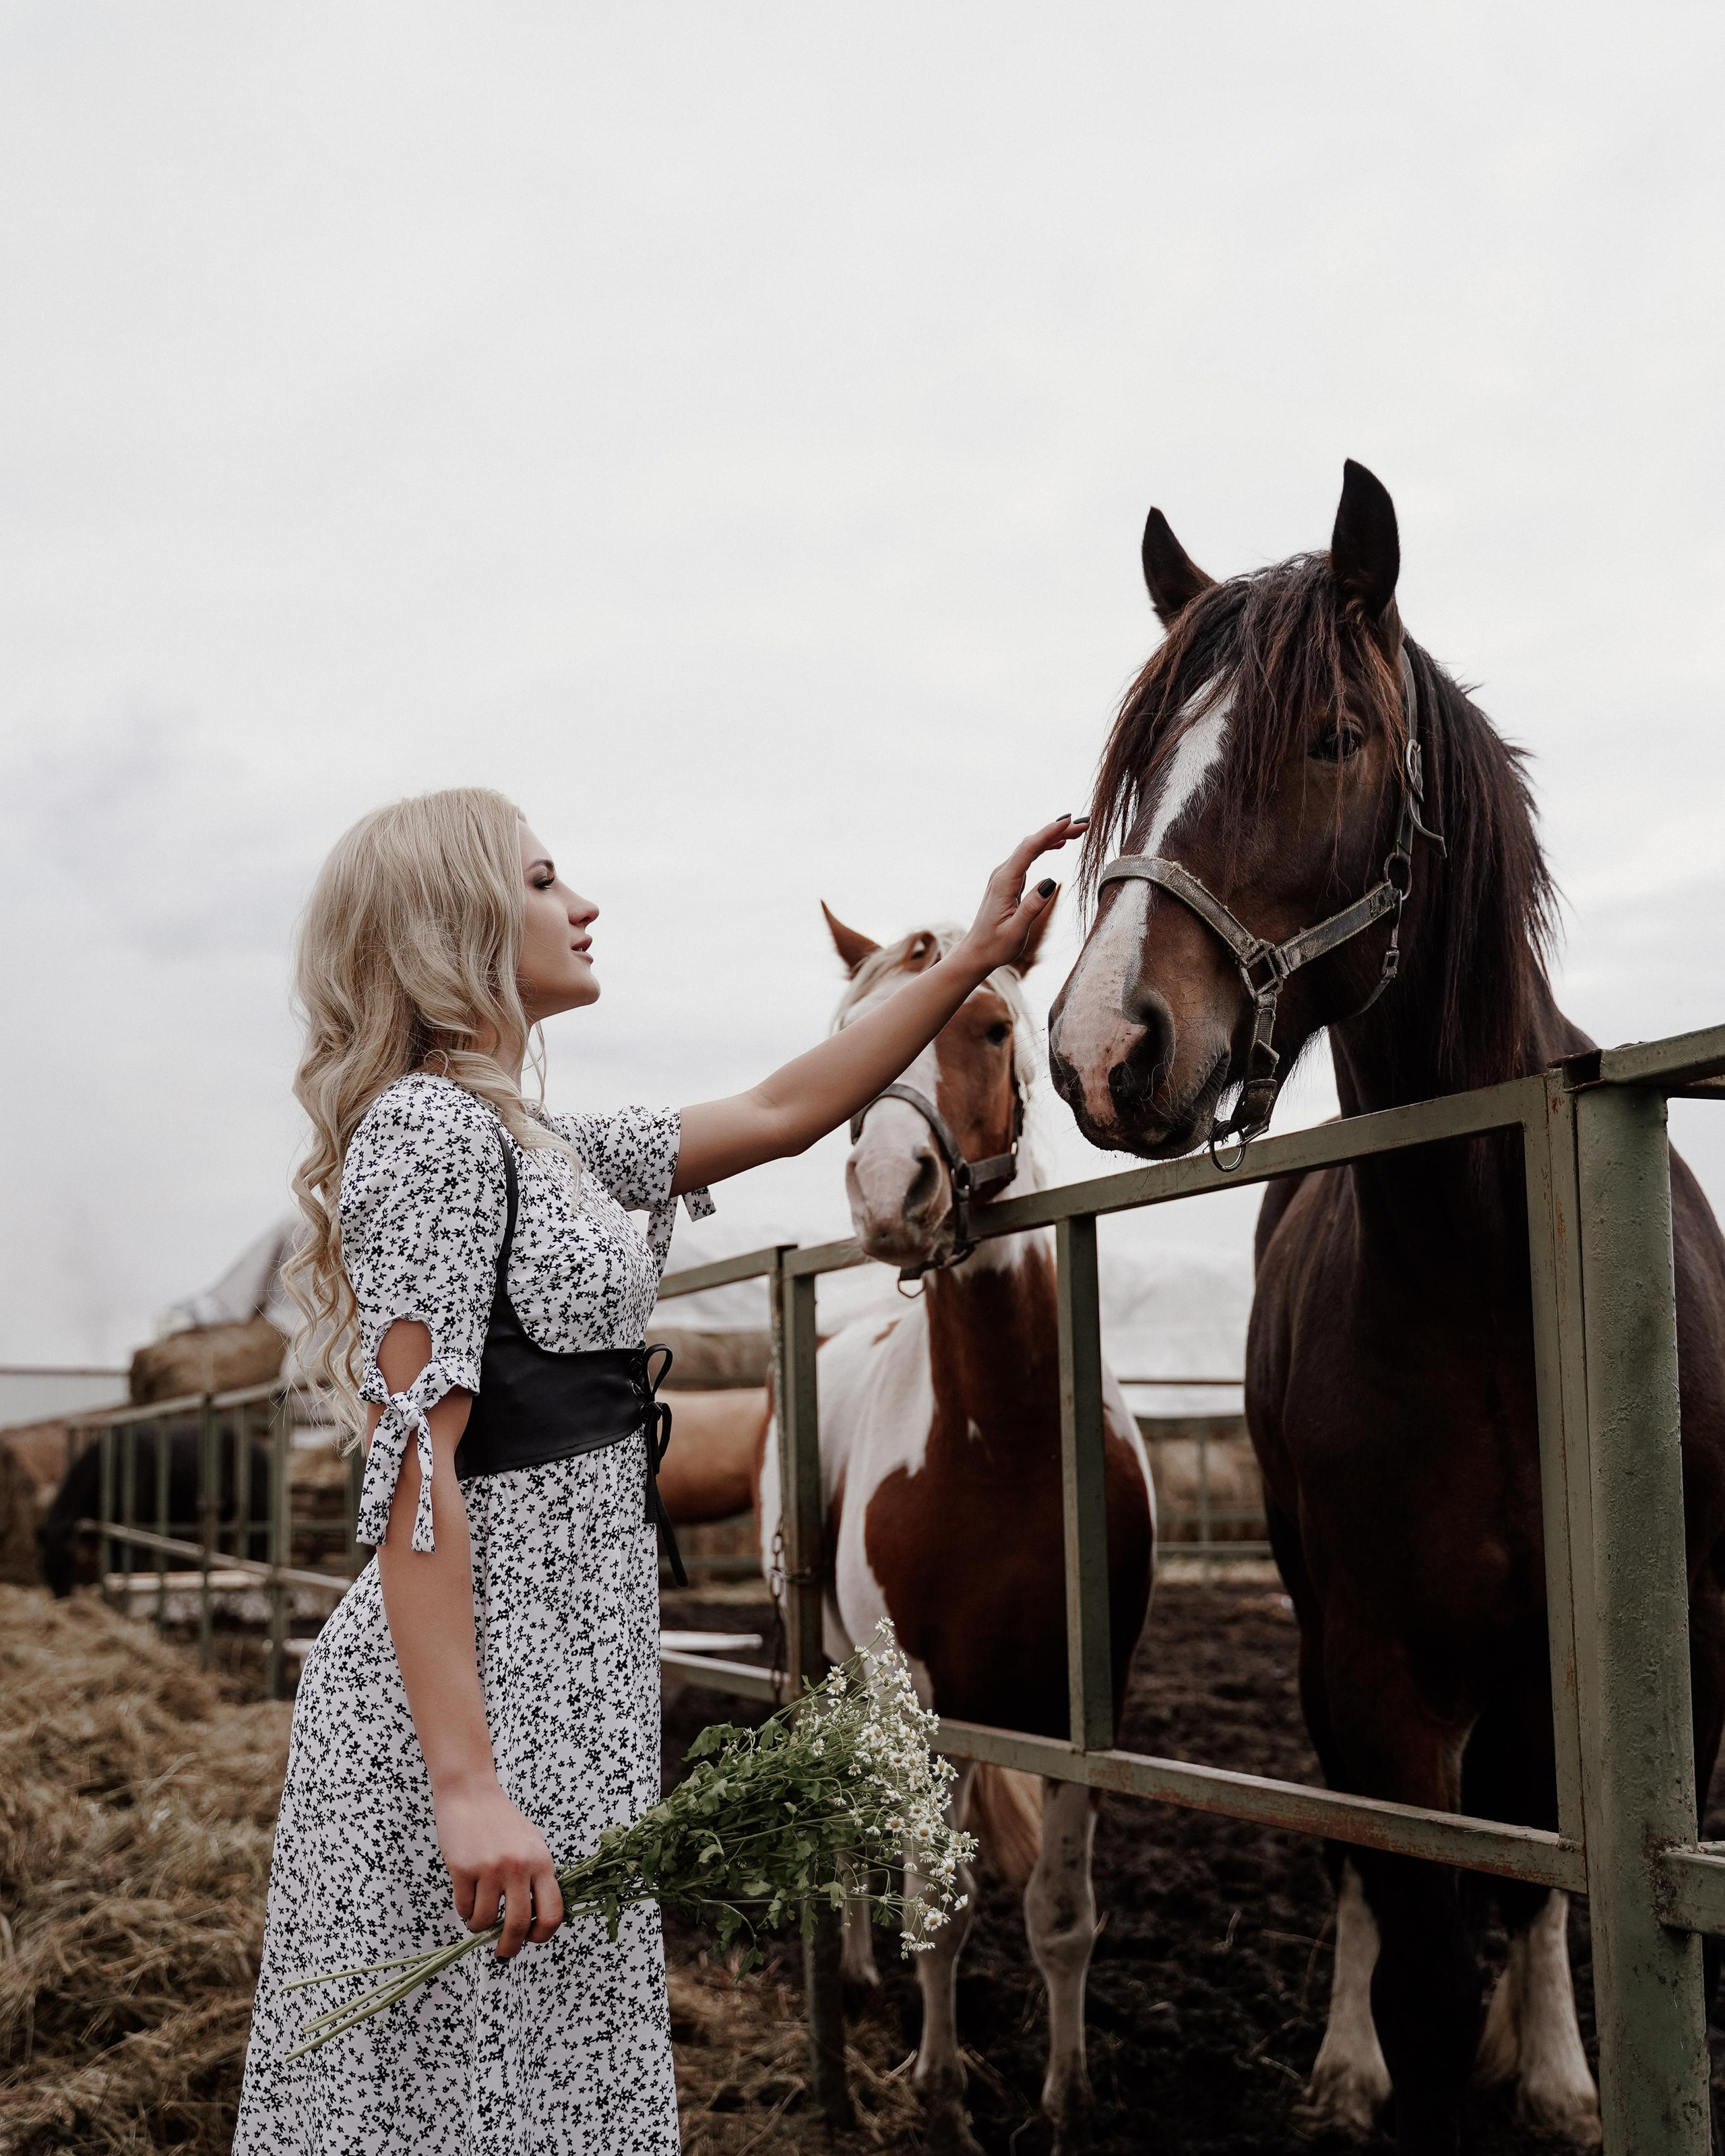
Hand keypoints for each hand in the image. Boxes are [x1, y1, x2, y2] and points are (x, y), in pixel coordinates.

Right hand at [433, 1772, 565, 1956]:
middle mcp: (519, 1867)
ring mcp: (490, 1868)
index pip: (553, 1912)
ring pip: (486, 1920)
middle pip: (518, 1924)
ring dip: (479, 1927)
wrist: (470, 1793)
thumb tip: (535, 1918)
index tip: (532, 1939)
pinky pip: (464, 1907)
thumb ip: (536, 1876)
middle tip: (503, 1953)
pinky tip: (467, 1902)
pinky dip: (465, 1912)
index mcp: (541, 1862)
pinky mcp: (463, 1868)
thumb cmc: (501, 1819)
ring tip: (477, 1919)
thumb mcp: (531, 1844)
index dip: (543, 1935)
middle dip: (510, 1948)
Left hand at [956, 814, 1089, 976]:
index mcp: (1004, 883)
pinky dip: (1044, 847)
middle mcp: (1002, 874)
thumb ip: (1032, 907)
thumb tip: (1050, 882)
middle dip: (1057, 830)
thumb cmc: (995, 945)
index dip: (1049, 833)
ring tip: (1077, 830)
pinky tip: (1058, 844)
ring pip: (1031, 848)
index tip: (1069, 820)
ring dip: (1053, 837)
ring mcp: (1004, 876)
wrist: (977, 952)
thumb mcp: (1016, 931)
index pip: (1029, 849)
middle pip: (1031, 844)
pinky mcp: (1008, 881)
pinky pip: (1028, 857)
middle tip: (1084, 824)